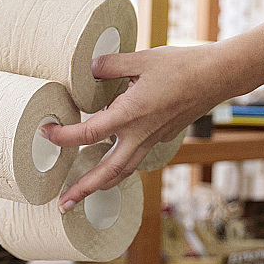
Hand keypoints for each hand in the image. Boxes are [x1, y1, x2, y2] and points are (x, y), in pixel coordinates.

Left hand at [41, 43, 244, 212]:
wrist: (218, 77)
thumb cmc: (181, 66)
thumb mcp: (140, 59)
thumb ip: (109, 65)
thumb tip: (87, 68)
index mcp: (131, 114)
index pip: (89, 133)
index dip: (64, 137)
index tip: (45, 134)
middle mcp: (140, 134)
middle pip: (107, 172)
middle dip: (83, 190)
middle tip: (62, 204)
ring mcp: (152, 139)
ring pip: (123, 171)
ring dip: (101, 185)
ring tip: (82, 194)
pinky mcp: (161, 138)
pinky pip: (135, 159)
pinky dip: (119, 168)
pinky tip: (110, 163)